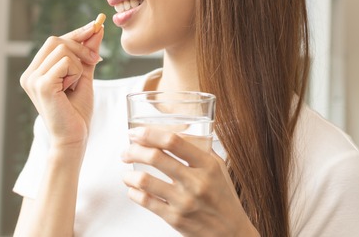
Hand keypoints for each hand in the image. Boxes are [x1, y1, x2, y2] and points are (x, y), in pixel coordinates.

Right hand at [19, 19, 103, 148]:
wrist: (74, 138)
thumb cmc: (77, 112)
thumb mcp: (84, 76)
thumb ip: (87, 54)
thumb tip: (96, 29)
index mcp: (35, 71)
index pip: (54, 41)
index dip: (76, 33)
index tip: (96, 26)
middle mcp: (29, 74)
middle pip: (56, 40)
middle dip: (80, 47)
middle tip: (96, 60)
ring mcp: (33, 79)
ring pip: (63, 50)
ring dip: (78, 65)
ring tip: (75, 85)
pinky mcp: (41, 85)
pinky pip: (66, 62)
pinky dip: (76, 73)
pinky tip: (71, 89)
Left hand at [121, 128, 259, 236]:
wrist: (232, 233)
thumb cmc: (223, 198)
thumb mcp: (218, 168)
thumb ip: (198, 149)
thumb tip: (172, 132)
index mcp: (207, 165)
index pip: (174, 141)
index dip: (150, 133)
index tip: (137, 133)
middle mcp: (196, 182)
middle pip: (155, 157)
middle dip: (133, 150)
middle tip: (127, 151)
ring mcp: (184, 201)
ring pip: (145, 180)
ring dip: (130, 175)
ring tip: (128, 174)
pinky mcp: (175, 218)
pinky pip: (145, 201)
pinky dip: (133, 193)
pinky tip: (134, 190)